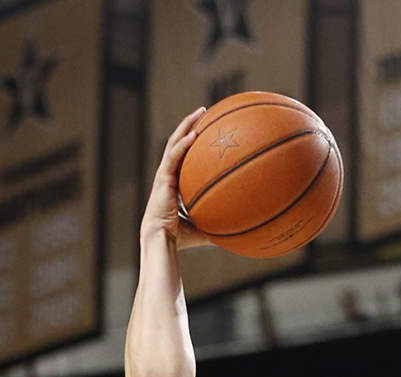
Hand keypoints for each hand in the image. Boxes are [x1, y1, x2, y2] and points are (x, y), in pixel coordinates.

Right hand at [141, 109, 213, 250]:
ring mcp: (164, 174)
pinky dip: (183, 143)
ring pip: (175, 142)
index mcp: (175, 181)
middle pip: (179, 141)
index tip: (207, 129)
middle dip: (191, 124)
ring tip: (200, 112)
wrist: (161, 240)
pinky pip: (174, 156)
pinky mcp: (162, 178)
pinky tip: (195, 133)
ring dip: (187, 125)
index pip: (184, 155)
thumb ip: (216, 222)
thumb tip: (238, 228)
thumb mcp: (202, 226)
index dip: (193, 140)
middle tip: (204, 112)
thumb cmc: (180, 238)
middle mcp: (168, 174)